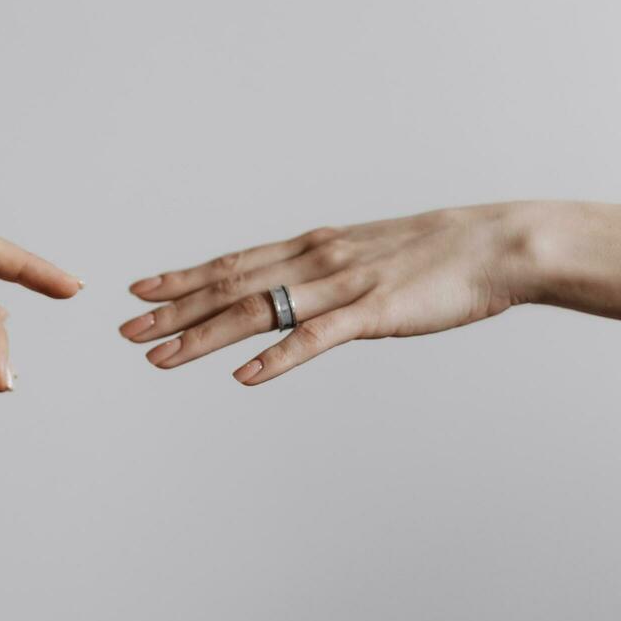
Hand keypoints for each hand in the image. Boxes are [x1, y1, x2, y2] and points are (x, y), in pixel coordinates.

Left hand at [120, 203, 531, 384]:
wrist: (496, 243)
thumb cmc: (436, 253)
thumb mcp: (366, 255)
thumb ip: (326, 273)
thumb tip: (295, 291)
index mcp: (312, 247)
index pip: (233, 263)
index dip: (182, 277)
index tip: (139, 288)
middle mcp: (315, 261)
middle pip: (229, 286)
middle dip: (173, 309)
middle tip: (125, 328)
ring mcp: (341, 286)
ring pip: (258, 311)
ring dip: (203, 336)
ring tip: (159, 355)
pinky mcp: (373, 312)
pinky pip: (316, 338)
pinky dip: (277, 358)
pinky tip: (244, 377)